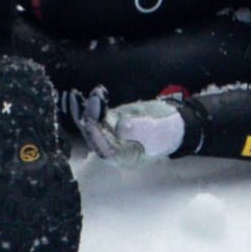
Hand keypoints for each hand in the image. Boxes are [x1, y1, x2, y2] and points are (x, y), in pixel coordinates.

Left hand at [71, 89, 185, 164]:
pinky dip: (89, 104)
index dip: (97, 137)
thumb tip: (120, 126)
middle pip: (94, 136)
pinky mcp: (110, 120)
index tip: (92, 122)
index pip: (105, 149)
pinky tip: (82, 94)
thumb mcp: (156, 131)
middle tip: (87, 101)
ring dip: (83, 110)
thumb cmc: (167, 132)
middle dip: (88, 119)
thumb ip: (138, 129)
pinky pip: (96, 113)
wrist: (173, 123)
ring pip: (91, 124)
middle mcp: (112, 148)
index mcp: (123, 157)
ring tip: (77, 96)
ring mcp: (110, 133)